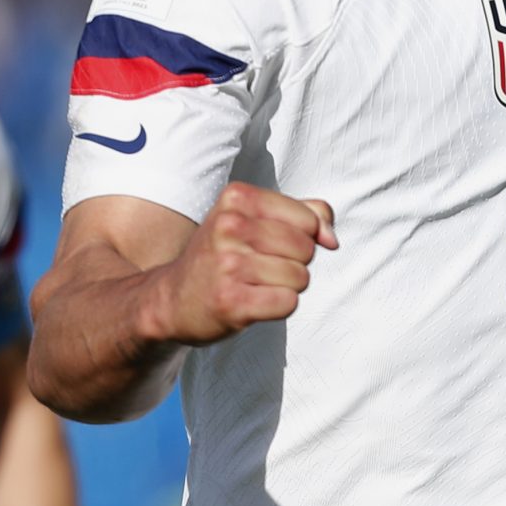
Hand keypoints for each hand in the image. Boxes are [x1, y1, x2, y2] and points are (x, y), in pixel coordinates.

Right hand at [152, 184, 337, 345]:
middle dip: (294, 263)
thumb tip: (332, 239)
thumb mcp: (256, 219)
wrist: (172, 299)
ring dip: (286, 287)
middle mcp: (230, 226)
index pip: (308, 219)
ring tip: (254, 285)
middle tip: (260, 268)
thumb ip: (306, 214)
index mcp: (237, 198)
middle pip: (306, 249)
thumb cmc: (222, 256)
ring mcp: (228, 265)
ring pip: (300, 278)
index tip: (271, 244)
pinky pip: (288, 303)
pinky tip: (252, 302)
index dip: (303, 237)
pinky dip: (278, 307)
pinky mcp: (231, 301)